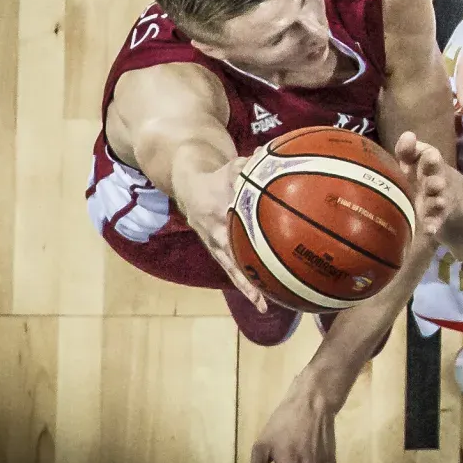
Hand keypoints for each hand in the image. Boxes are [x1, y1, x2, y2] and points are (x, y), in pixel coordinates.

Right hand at [172, 152, 268, 312]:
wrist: (188, 185)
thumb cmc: (218, 175)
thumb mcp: (231, 166)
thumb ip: (251, 165)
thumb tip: (274, 158)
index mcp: (216, 209)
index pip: (233, 224)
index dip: (245, 233)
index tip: (261, 246)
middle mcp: (214, 231)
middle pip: (232, 257)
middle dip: (247, 275)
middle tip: (263, 293)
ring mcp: (213, 244)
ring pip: (231, 269)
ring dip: (247, 287)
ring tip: (264, 304)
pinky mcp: (216, 250)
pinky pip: (231, 269)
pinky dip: (245, 283)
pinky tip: (263, 300)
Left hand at [394, 132, 462, 235]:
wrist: (447, 195)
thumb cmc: (421, 172)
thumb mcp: (414, 159)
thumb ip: (407, 150)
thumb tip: (407, 135)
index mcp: (429, 164)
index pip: (430, 158)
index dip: (430, 158)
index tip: (430, 156)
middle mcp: (435, 180)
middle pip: (437, 180)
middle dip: (436, 180)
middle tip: (435, 182)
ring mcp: (437, 200)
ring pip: (438, 201)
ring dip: (437, 202)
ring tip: (437, 203)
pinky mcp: (437, 217)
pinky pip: (436, 221)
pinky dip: (433, 225)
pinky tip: (430, 230)